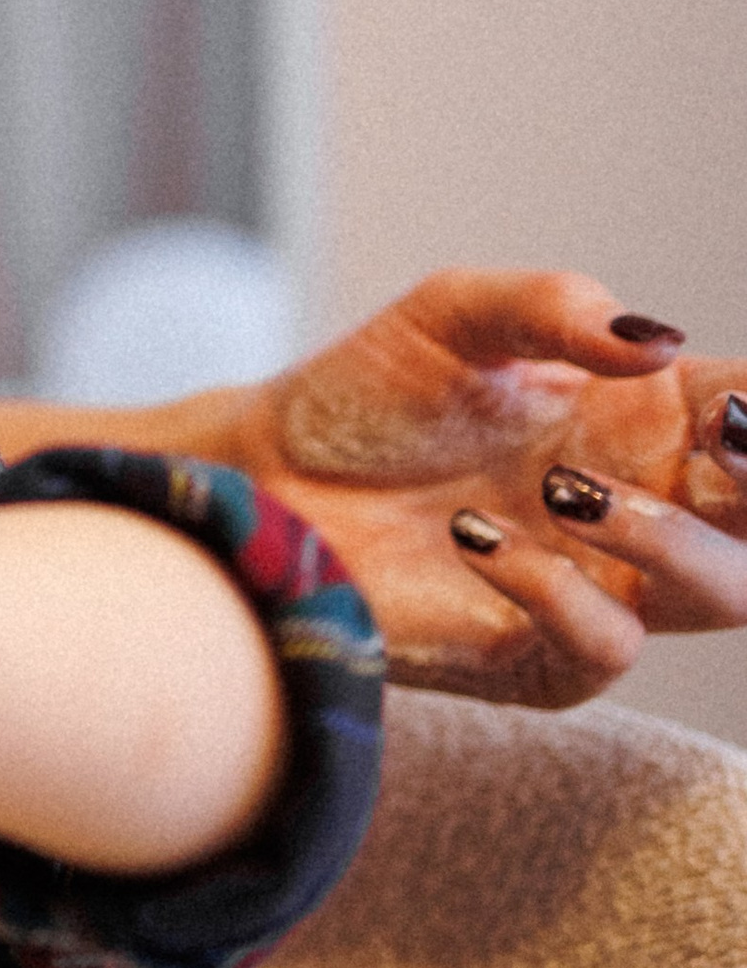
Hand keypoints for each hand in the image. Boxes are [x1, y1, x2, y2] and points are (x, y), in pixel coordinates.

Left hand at [231, 270, 746, 704]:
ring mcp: (602, 587)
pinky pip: (605, 647)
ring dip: (672, 538)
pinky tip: (475, 536)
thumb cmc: (371, 391)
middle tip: (719, 438)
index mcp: (647, 416)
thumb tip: (657, 339)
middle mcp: (644, 504)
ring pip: (724, 594)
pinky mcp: (539, 660)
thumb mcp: (454, 314)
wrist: (266, 474)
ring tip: (566, 487)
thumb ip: (552, 307)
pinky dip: (557, 591)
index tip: (729, 402)